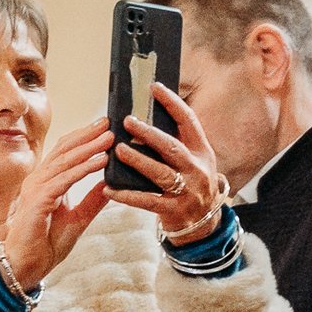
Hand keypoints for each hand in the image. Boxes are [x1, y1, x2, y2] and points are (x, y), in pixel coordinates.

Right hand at [0, 118, 113, 288]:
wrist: (27, 267)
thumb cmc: (45, 245)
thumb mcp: (78, 219)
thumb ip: (92, 201)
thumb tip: (111, 184)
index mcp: (46, 182)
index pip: (65, 152)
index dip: (84, 138)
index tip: (105, 127)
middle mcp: (38, 180)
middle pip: (64, 150)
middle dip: (88, 135)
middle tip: (110, 123)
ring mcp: (35, 189)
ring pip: (65, 161)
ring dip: (89, 148)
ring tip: (110, 138)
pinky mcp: (37, 201)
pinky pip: (64, 180)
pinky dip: (83, 169)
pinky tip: (100, 161)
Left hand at [110, 83, 228, 238]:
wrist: (203, 224)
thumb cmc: (191, 184)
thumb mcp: (194, 160)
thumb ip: (176, 141)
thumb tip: (145, 115)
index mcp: (202, 151)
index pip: (188, 121)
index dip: (172, 103)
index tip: (154, 88)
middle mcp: (196, 169)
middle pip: (172, 147)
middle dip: (149, 133)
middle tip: (126, 121)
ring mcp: (186, 191)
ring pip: (160, 173)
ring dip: (138, 161)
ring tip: (118, 150)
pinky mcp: (173, 210)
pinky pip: (147, 201)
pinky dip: (126, 195)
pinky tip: (108, 188)